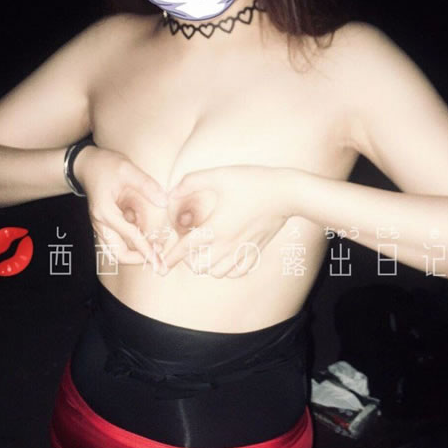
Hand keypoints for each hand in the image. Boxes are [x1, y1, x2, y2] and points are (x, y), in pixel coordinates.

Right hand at [75, 145, 167, 267]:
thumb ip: (146, 185)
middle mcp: (100, 223)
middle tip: (157, 257)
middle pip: (118, 254)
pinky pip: (114, 243)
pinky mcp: (103, 225)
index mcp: (105, 212)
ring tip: (153, 252)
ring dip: (133, 255)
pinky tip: (144, 240)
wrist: (85, 165)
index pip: (129, 236)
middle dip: (138, 259)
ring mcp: (99, 226)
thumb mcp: (127, 170)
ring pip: (114, 251)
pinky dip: (129, 246)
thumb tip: (164, 202)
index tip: (158, 259)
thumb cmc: (105, 166)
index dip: (146, 248)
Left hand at [158, 165, 292, 277]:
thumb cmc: (252, 181)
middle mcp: (228, 244)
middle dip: (187, 260)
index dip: (170, 257)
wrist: (286, 193)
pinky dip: (226, 270)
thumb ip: (191, 182)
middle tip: (188, 246)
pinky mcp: (256, 251)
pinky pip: (236, 272)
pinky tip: (225, 256)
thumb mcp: (218, 175)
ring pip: (216, 273)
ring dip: (206, 265)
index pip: (185, 249)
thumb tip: (172, 192)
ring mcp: (243, 250)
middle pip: (199, 266)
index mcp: (216, 227)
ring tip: (205, 251)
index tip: (161, 264)